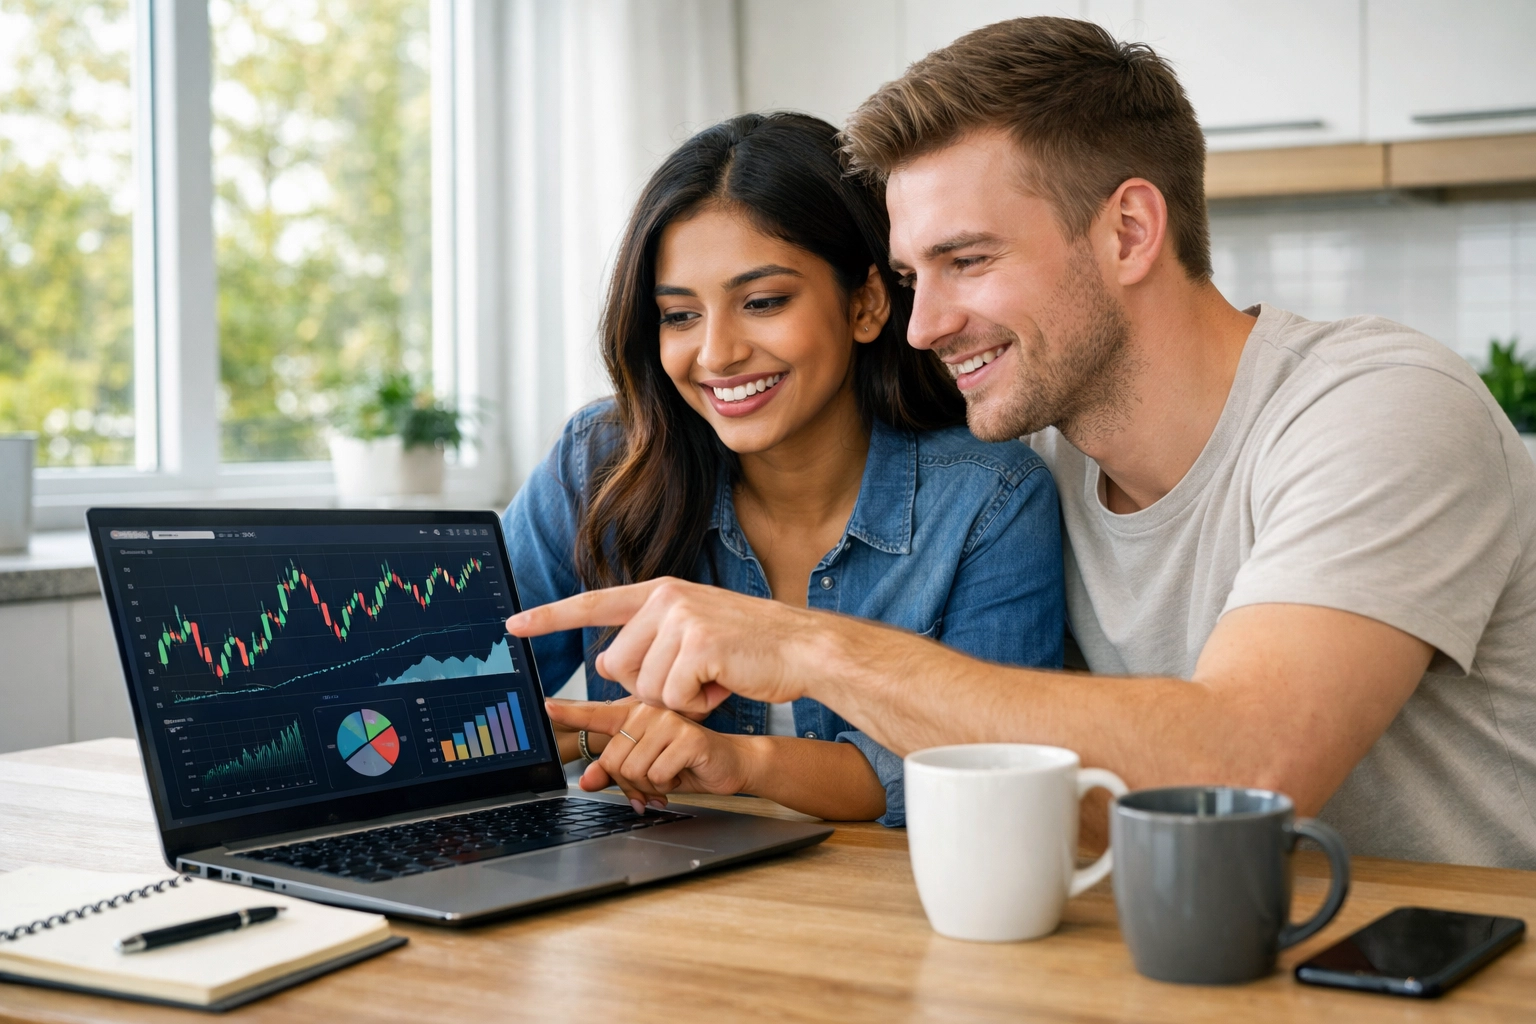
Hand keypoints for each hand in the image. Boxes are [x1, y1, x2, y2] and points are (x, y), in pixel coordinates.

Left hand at [508, 579, 820, 714]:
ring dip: (678, 699)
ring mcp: (680, 619)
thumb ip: (653, 638)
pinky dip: (699, 704)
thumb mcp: (697, 629)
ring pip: (644, 688)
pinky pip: (673, 699)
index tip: (513, 625)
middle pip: (616, 667)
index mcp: (661, 592)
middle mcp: (665, 598)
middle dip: (651, 688)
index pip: (593, 603)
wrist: (803, 647)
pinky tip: (724, 683)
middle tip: (696, 676)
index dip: (550, 617)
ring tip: (715, 677)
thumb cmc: (752, 648)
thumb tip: (608, 665)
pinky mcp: (696, 646)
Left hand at [545, 699, 758, 811]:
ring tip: (669, 775)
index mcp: (636, 716)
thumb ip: (614, 772)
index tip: (547, 707)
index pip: (597, 713)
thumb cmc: (687, 763)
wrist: (730, 764)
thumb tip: (586, 781)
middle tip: (651, 784)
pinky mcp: (687, 737)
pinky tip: (682, 773)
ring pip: (633, 769)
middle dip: (629, 783)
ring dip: (650, 785)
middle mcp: (649, 712)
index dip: (570, 712)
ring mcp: (668, 721)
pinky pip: (657, 774)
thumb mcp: (646, 770)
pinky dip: (667, 785)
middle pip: (613, 759)